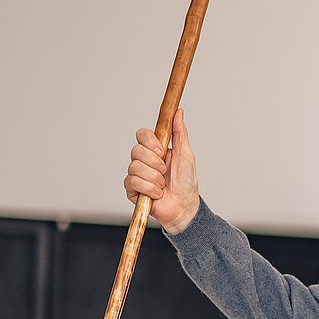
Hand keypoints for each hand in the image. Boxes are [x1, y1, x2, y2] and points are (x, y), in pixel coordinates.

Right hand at [125, 108, 199, 233]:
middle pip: (136, 150)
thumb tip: (179, 112)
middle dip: (154, 162)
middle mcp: (143, 160)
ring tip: (163, 185)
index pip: (141, 134)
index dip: (149, 141)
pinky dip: (149, 188)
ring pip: (134, 167)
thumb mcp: (186, 155)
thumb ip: (180, 133)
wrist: (184, 206)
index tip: (161, 150)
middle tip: (165, 171)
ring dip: (154, 178)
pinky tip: (157, 193)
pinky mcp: (131, 189)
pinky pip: (132, 181)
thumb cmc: (186, 182)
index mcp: (155, 150)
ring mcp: (136, 174)